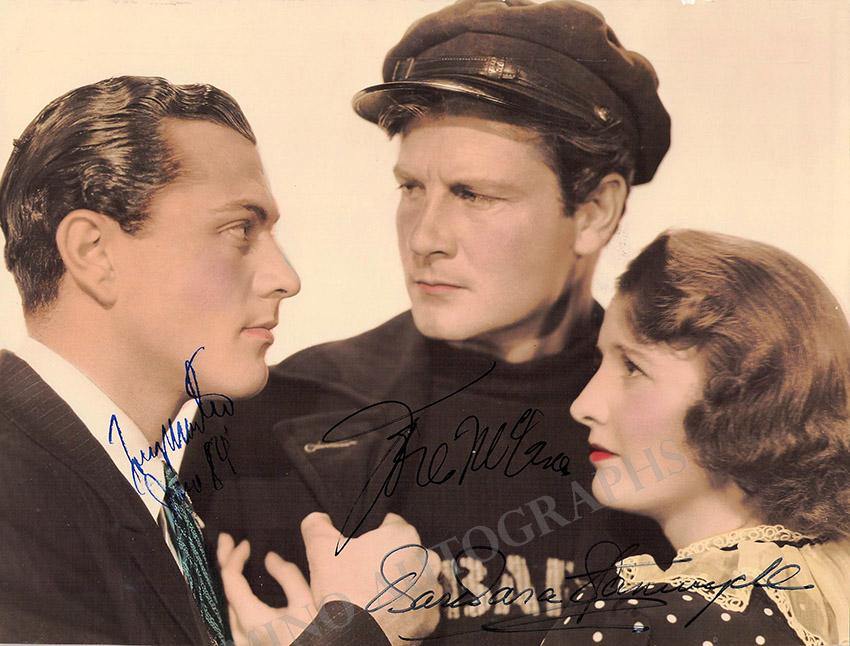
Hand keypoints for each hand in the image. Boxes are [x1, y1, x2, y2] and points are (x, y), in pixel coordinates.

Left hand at [218, 533, 316, 644]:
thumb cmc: (317, 635)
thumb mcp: (307, 602)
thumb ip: (287, 576)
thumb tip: (269, 558)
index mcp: (251, 619)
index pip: (231, 580)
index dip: (233, 557)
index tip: (245, 542)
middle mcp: (239, 633)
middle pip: (223, 592)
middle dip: (224, 563)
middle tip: (226, 540)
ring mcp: (242, 643)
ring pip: (225, 607)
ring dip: (228, 582)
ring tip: (231, 560)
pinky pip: (233, 619)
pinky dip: (233, 599)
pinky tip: (240, 591)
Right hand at [301, 512, 440, 644]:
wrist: (356, 639)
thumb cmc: (343, 590)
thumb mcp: (321, 550)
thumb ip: (317, 526)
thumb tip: (316, 517)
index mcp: (404, 537)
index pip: (392, 524)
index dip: (374, 535)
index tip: (362, 549)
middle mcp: (425, 560)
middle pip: (406, 551)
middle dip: (390, 558)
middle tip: (366, 573)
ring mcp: (431, 590)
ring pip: (417, 578)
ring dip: (402, 582)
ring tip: (376, 594)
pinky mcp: (430, 617)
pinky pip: (419, 606)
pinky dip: (407, 608)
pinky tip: (386, 612)